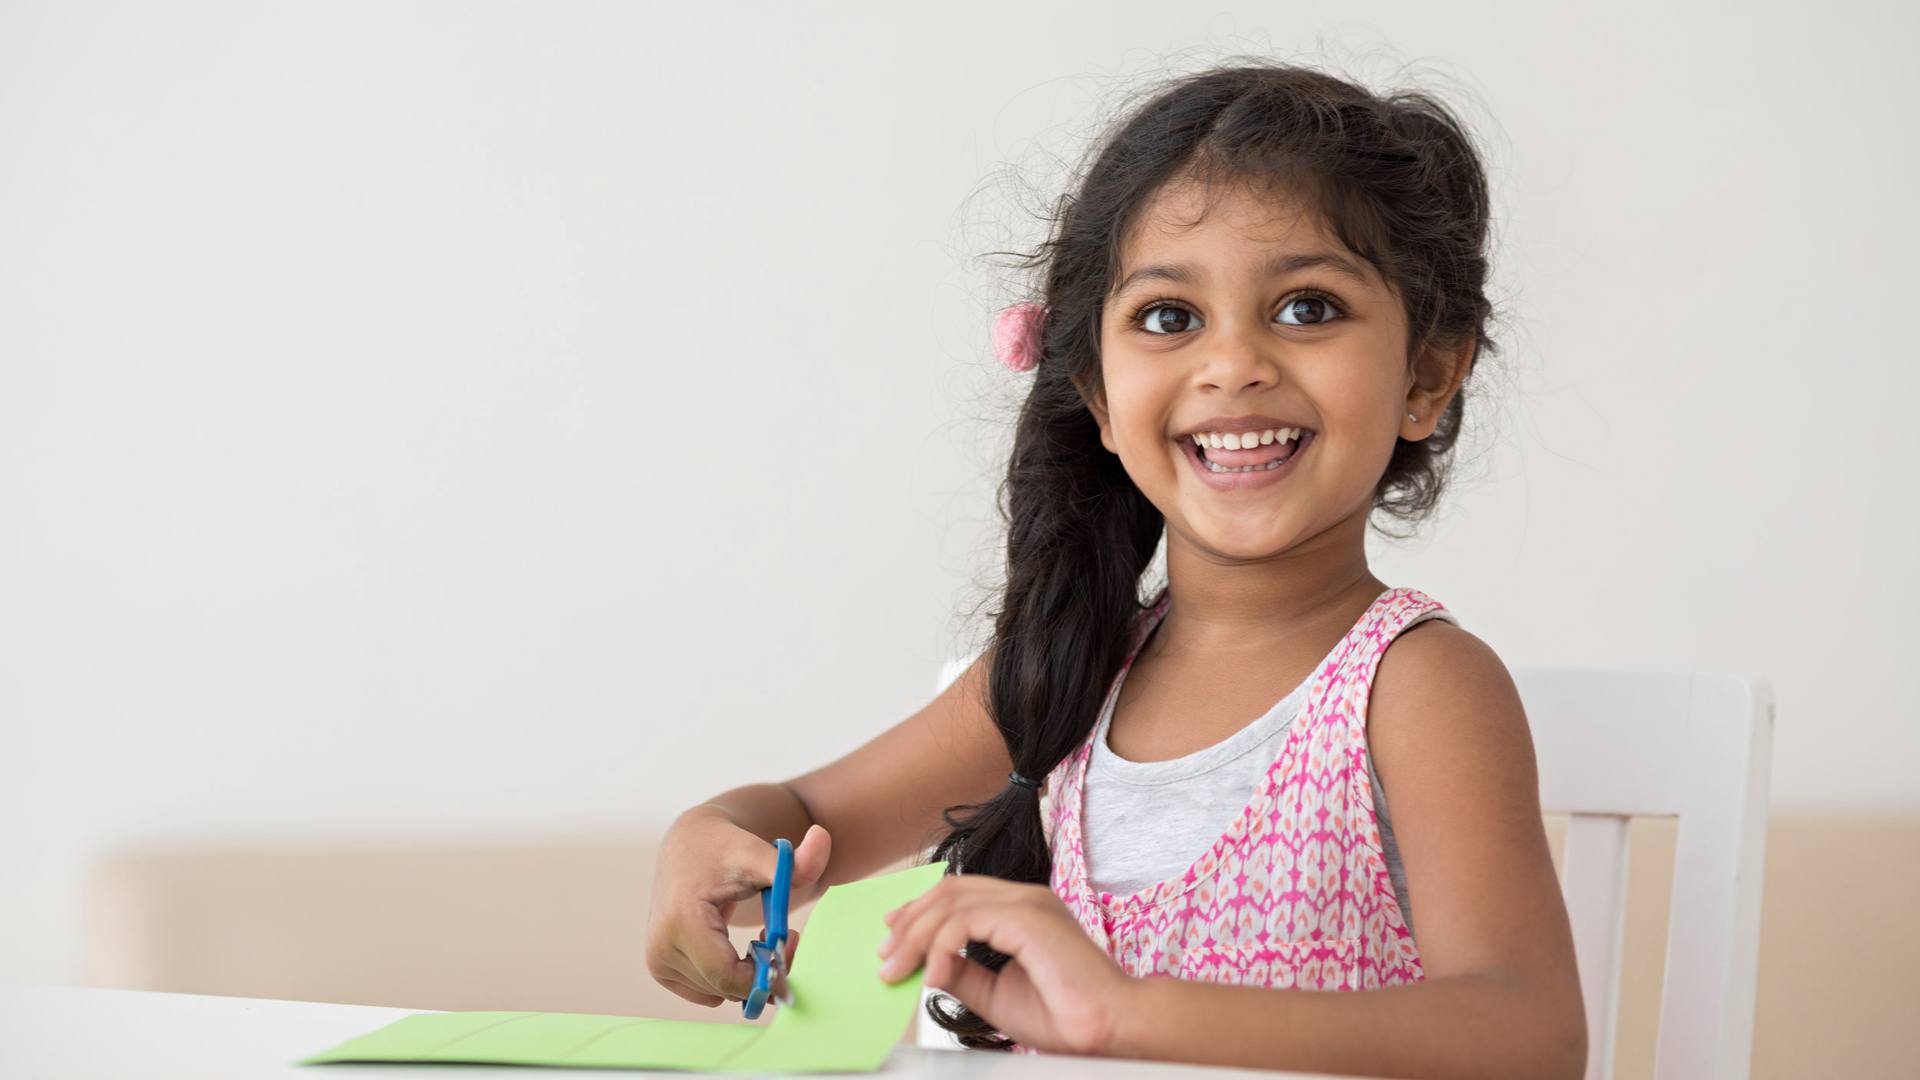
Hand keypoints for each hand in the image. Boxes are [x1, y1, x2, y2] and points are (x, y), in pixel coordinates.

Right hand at [643, 814, 830, 1006]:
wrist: (688, 846)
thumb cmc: (726, 849)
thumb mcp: (761, 853)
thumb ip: (795, 860)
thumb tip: (823, 837)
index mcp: (681, 921)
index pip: (728, 976)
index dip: (767, 972)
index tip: (791, 941)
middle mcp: (660, 946)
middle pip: (726, 988)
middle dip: (763, 971)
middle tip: (784, 937)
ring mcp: (656, 960)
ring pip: (719, 993)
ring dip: (746, 975)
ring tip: (760, 937)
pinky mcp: (659, 967)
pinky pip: (707, 992)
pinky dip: (729, 978)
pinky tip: (736, 948)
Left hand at [874, 875, 1134, 1055]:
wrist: (1108, 1028)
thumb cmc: (1066, 1015)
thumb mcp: (996, 993)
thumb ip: (963, 972)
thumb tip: (927, 965)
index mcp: (1022, 911)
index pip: (960, 893)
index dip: (920, 910)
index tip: (891, 935)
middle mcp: (1025, 898)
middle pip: (949, 891)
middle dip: (909, 922)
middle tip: (885, 957)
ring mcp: (1028, 903)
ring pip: (951, 901)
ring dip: (915, 935)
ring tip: (898, 969)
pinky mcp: (1027, 918)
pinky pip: (965, 920)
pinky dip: (940, 946)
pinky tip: (934, 975)